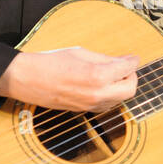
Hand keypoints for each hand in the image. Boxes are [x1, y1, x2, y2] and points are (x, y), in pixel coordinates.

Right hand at [0, 46, 138, 111]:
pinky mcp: (85, 110)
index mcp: (98, 75)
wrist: (29, 80)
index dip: (133, 61)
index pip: (127, 69)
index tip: (133, 58)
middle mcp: (98, 93)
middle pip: (130, 89)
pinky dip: (110, 95)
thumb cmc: (51, 62)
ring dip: (121, 87)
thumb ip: (105, 59)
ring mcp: (92, 105)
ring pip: (120, 99)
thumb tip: (123, 61)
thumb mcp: (81, 53)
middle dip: (132, 77)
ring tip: (113, 75)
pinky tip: (102, 85)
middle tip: (126, 68)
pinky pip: (107, 105)